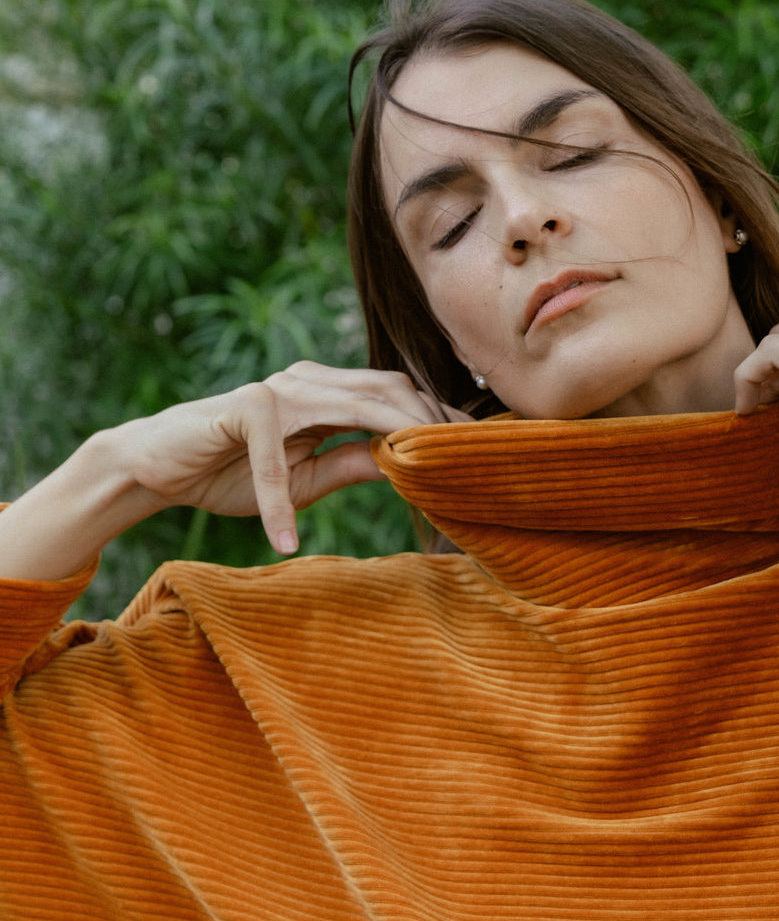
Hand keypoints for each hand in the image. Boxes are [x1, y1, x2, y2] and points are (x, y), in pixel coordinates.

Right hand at [112, 361, 468, 553]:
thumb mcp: (306, 477)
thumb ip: (352, 463)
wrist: (158, 465)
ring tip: (421, 479)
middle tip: (468, 461)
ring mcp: (279, 390)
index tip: (476, 449)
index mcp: (331, 393)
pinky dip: (278, 500)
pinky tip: (284, 540)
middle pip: (389, 392)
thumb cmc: (234, 470)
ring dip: (390, 442)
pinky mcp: (243, 407)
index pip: (399, 396)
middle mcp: (311, 381)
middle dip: (432, 425)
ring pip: (352, 405)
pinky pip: (273, 454)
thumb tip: (405, 464)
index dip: (438, 420)